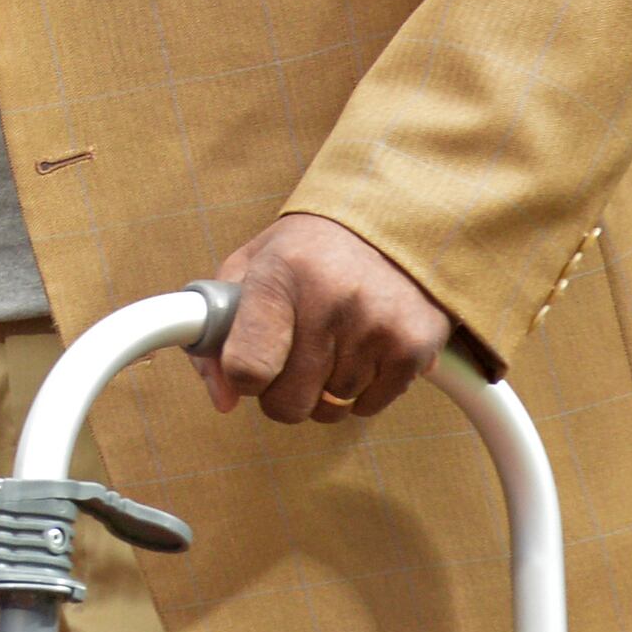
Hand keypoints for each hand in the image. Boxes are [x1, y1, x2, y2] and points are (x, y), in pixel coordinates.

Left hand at [197, 213, 452, 424]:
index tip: (249, 366)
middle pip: (289, 402)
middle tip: (291, 358)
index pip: (248, 366)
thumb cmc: (304, 254)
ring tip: (331, 342)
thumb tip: (224, 401)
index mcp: (279, 274)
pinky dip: (360, 391)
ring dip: (323, 390)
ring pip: (330, 408)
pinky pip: (368, 407)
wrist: (387, 223)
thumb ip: (217, 334)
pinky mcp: (415, 346)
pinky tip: (361, 348)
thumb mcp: (249, 269)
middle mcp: (331, 300)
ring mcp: (378, 325)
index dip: (242, 378)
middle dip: (282, 393)